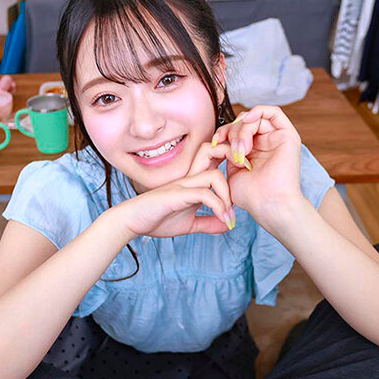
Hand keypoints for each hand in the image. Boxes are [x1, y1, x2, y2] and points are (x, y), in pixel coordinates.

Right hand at [116, 142, 235, 237]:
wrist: (131, 222)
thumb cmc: (156, 219)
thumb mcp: (189, 224)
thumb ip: (208, 223)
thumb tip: (227, 226)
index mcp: (194, 181)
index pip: (216, 160)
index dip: (232, 161)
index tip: (244, 183)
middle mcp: (190, 178)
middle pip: (215, 153)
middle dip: (234, 158)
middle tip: (246, 177)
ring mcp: (183, 184)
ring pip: (215, 175)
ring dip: (228, 195)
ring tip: (230, 215)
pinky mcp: (177, 195)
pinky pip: (204, 194)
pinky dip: (218, 207)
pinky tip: (223, 221)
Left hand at [211, 105, 302, 220]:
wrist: (269, 205)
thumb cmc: (251, 196)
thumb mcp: (232, 171)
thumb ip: (227, 153)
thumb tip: (219, 140)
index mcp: (253, 152)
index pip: (236, 130)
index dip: (223, 132)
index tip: (214, 143)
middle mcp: (266, 144)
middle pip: (245, 122)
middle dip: (232, 130)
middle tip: (230, 149)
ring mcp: (277, 139)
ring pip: (255, 117)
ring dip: (242, 129)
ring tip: (241, 150)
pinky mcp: (288, 136)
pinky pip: (273, 112)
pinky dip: (257, 111)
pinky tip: (247, 123)